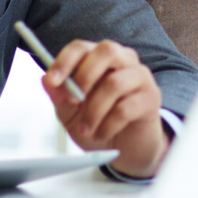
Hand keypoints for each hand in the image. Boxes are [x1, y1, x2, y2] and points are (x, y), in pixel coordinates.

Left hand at [43, 38, 168, 177]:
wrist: (126, 150)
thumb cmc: (99, 124)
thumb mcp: (70, 113)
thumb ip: (59, 96)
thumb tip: (45, 79)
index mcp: (100, 59)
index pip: (81, 47)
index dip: (65, 61)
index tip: (53, 80)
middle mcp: (123, 61)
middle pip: (106, 50)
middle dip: (84, 76)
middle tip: (73, 100)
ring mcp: (140, 77)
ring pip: (115, 83)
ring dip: (94, 110)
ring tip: (86, 129)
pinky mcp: (151, 97)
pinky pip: (126, 107)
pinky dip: (108, 125)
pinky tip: (102, 133)